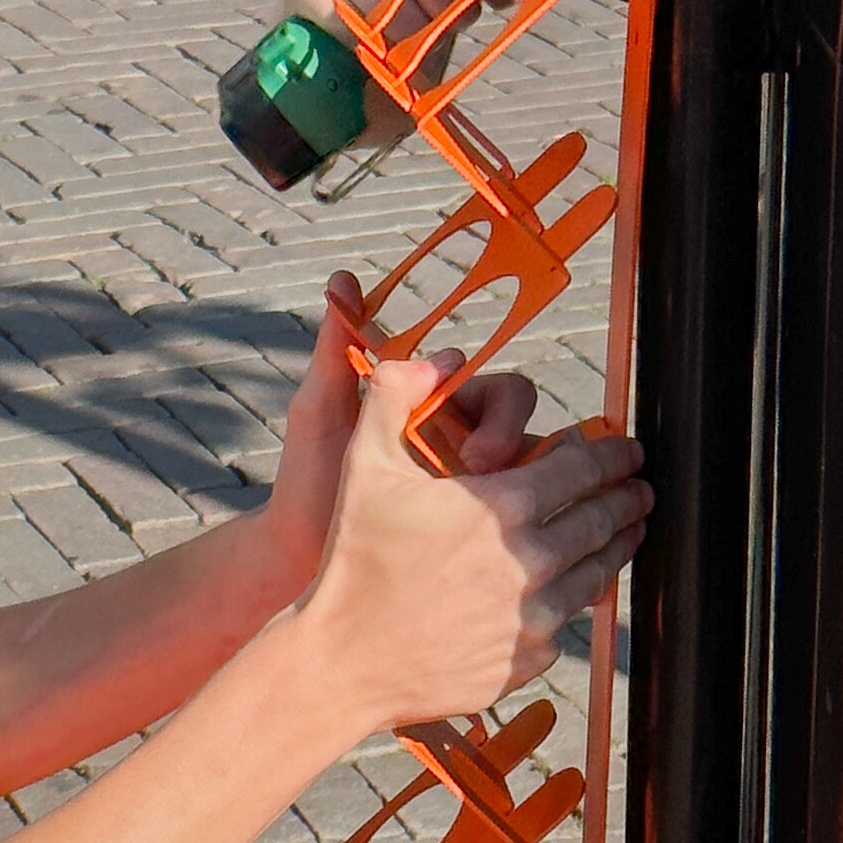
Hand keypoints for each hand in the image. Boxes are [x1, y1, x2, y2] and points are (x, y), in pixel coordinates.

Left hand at [266, 286, 544, 592]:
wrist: (303, 561)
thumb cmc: (308, 484)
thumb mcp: (321, 412)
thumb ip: (337, 348)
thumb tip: (342, 280)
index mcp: (429, 405)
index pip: (482, 379)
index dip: (484, 400)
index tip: (457, 429)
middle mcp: (460, 438)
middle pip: (518, 415)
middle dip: (510, 435)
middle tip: (479, 468)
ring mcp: (476, 486)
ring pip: (534, 464)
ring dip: (531, 480)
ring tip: (498, 509)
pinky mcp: (485, 530)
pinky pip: (529, 511)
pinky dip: (540, 515)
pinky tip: (522, 535)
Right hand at [300, 359, 647, 739]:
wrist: (342, 661)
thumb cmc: (352, 561)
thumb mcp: (364, 465)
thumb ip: (395, 395)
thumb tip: (437, 359)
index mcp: (500, 507)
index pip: (583, 469)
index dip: (614, 456)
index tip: (630, 452)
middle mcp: (529, 561)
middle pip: (601, 520)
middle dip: (628, 498)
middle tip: (641, 489)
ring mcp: (532, 616)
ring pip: (596, 573)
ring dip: (618, 547)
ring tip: (627, 532)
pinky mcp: (527, 659)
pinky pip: (564, 623)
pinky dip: (572, 602)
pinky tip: (572, 590)